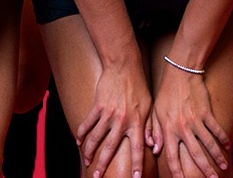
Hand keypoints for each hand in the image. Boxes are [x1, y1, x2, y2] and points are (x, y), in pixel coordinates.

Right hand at [76, 59, 151, 177]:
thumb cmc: (139, 87)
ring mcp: (108, 114)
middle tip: (97, 177)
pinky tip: (78, 142)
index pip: (137, 148)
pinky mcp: (98, 107)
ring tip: (87, 162)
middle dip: (103, 164)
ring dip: (89, 152)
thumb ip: (151, 127)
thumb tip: (154, 146)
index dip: (136, 165)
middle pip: (110, 148)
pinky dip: (81, 134)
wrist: (124, 66)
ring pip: (95, 138)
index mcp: (137, 122)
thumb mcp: (149, 106)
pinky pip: (87, 124)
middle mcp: (122, 121)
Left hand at [150, 64, 227, 177]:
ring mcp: (196, 120)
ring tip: (223, 166)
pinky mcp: (206, 112)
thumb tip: (154, 149)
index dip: (178, 172)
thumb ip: (154, 131)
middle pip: (195, 154)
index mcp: (168, 130)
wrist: (180, 73)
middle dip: (204, 169)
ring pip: (209, 143)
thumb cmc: (165, 93)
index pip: (173, 157)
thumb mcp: (155, 112)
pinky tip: (227, 146)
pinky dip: (222, 138)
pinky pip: (216, 128)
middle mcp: (183, 128)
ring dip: (217, 157)